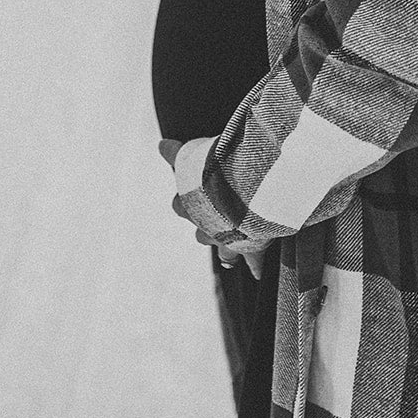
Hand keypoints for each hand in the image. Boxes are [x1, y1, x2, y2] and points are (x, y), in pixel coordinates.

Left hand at [160, 138, 263, 278]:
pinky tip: (256, 272)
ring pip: (224, 251)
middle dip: (204, 231)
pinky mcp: (250, 247)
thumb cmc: (215, 172)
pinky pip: (253, 261)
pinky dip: (255, 265)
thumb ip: (176, 153)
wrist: (243, 190)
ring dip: (226, 250)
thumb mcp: (191, 158)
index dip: (182, 202)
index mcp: (191, 206)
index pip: (179, 206)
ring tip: (228, 254)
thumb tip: (161, 144)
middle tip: (209, 227)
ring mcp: (228, 240)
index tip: (183, 199)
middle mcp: (206, 227)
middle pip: (200, 234)